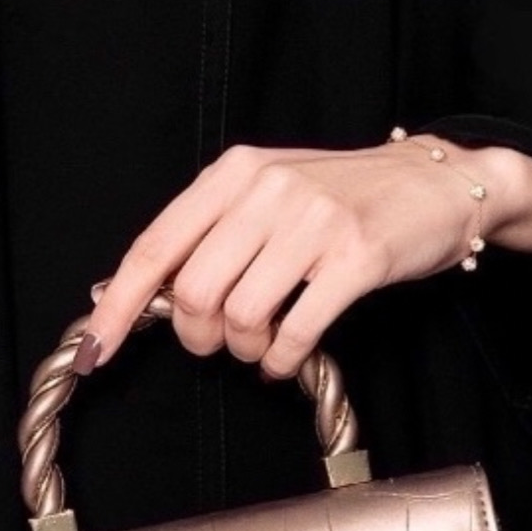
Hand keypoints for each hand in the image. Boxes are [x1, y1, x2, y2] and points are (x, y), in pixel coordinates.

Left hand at [77, 133, 531, 380]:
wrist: (435, 182)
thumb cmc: (346, 193)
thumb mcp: (271, 189)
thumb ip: (210, 229)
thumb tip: (130, 290)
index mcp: (237, 171)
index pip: (156, 244)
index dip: (118, 303)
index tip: (96, 349)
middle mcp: (270, 189)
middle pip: (193, 291)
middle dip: (198, 335)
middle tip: (222, 341)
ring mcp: (315, 221)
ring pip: (240, 316)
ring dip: (245, 349)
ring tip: (263, 343)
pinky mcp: (357, 257)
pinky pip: (295, 331)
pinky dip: (282, 359)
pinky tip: (288, 354)